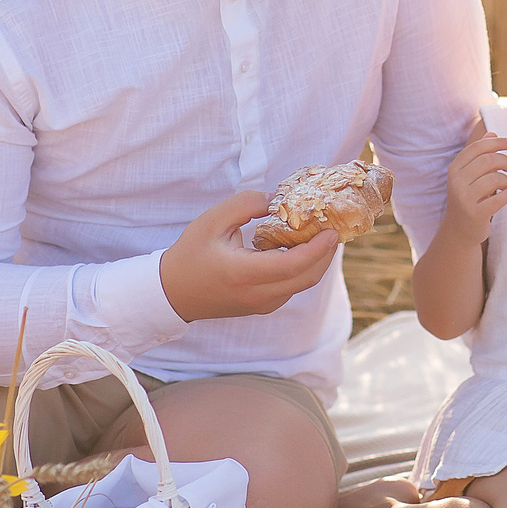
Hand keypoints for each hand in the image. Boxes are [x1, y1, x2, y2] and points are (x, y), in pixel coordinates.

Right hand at [157, 191, 341, 321]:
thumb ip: (245, 204)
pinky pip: (292, 288)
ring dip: (316, 261)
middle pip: (307, 277)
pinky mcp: (262, 307)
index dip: (318, 248)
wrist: (174, 293)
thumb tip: (277, 200)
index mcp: (243, 274)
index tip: (331, 230)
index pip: (293, 265)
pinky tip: (300, 249)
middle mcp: (257, 295)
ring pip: (302, 284)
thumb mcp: (212, 220)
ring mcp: (261, 305)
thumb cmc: (190, 254)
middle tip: (332, 227)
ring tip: (320, 235)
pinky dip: (303, 269)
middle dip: (326, 254)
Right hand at [443, 128, 506, 241]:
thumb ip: (480, 155)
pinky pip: (500, 199)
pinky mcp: (475, 214)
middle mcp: (456, 182)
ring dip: (506, 180)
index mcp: (454, 169)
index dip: (496, 142)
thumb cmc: (469, 197)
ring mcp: (464, 199)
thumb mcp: (471, 175)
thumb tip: (493, 133)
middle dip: (504, 160)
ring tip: (505, 185)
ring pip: (495, 179)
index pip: (477, 148)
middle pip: (488, 160)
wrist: (459, 229)